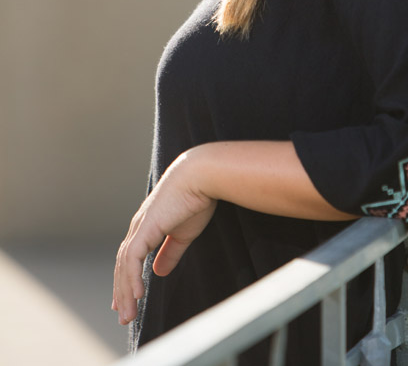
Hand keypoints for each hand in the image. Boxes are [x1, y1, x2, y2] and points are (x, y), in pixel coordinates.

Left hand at [112, 150, 216, 325]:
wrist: (201, 176)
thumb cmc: (196, 198)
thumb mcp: (183, 233)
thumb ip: (170, 252)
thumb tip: (158, 271)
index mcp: (147, 227)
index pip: (130, 258)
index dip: (126, 280)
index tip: (126, 300)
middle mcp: (138, 227)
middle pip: (123, 265)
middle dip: (122, 291)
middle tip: (124, 315)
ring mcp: (139, 227)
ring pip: (125, 266)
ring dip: (125, 291)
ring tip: (128, 314)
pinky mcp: (145, 228)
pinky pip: (133, 259)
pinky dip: (132, 278)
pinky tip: (138, 294)